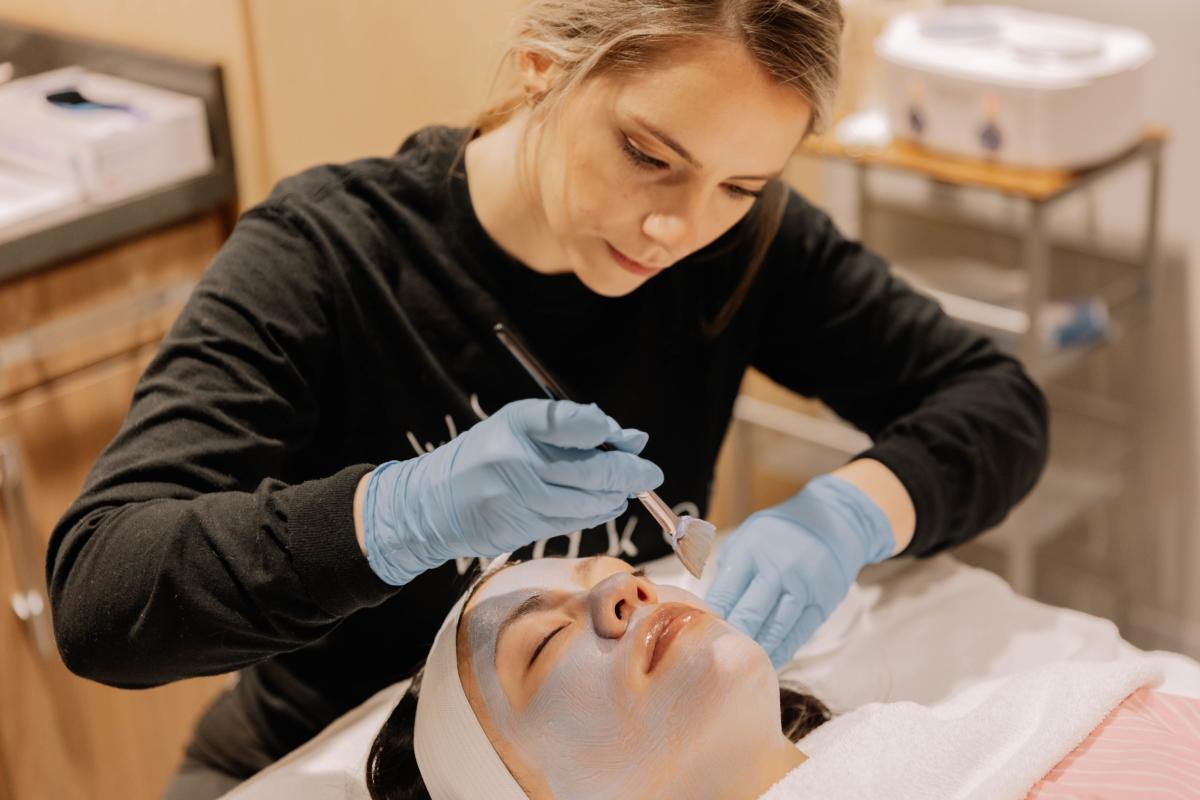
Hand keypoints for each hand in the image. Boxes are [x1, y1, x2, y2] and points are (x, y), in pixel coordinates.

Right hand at [362, 399, 662, 585]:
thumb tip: (633, 439)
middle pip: (592, 470)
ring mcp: (520, 497)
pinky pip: (574, 522)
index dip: (606, 429)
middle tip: (651, 473)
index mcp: (517, 422)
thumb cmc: (488, 454)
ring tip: (628, 490)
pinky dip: (597, 513)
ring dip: (617, 497)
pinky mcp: (522, 528)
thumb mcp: (521, 425)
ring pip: (588, 502)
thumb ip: (574, 427)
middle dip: (631, 473)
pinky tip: (606, 505)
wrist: (434, 502)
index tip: (631, 437)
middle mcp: (518, 459)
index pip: (570, 420)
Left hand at [704, 475, 894, 667]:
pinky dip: (781, 650)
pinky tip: (768, 660)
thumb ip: (727, 572)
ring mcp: (802, 588)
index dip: (710, 620)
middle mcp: (776, 570)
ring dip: (757, 650)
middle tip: (718, 657)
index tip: (701, 637)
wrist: (832, 522)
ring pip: (774, 629)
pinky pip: (798, 634)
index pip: (723, 594)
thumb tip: (709, 609)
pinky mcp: (821, 603)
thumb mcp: (745, 539)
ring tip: (741, 665)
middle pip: (749, 615)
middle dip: (731, 639)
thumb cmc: (778, 534)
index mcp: (749, 552)